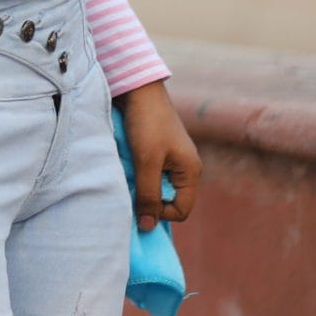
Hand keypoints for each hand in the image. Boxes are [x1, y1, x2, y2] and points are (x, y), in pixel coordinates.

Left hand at [117, 80, 201, 231]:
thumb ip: (148, 195)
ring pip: (155, 185)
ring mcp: (171, 159)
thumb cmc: (146, 123)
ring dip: (139, 184)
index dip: (160, 212)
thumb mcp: (147, 162)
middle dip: (148, 198)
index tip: (139, 200)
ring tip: (126, 172)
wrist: (138, 88)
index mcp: (191, 172)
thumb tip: (148, 227)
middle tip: (129, 186)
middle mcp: (184, 168)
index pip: (181, 210)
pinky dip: (136, 172)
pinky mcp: (156, 150)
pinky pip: (148, 172)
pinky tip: (124, 163)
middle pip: (168, 199)